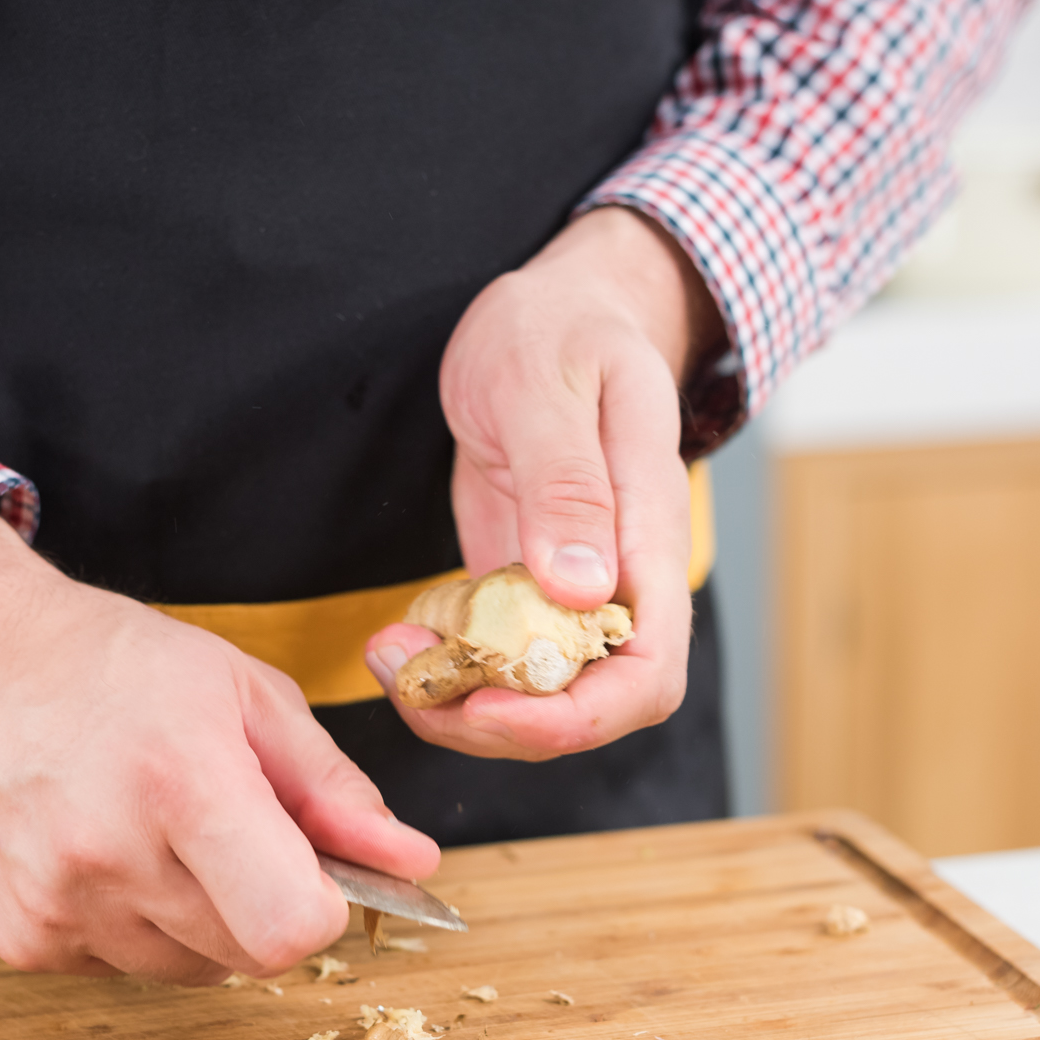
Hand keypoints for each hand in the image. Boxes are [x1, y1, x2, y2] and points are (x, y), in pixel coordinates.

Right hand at [0, 511, 439, 980]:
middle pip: (250, 956)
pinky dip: (139, 926)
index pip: (292, 927)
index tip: (311, 865)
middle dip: (268, 905)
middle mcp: (110, 855)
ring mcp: (57, 906)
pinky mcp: (21, 940)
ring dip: (204, 919)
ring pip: (192, 970)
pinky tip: (110, 852)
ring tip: (162, 832)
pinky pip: (125, 968)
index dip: (323, 906)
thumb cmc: (108, 663)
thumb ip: (332, 788)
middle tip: (233, 831)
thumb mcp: (243, 692)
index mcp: (182, 781)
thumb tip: (411, 862)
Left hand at [364, 205, 724, 759]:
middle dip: (503, 726)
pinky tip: (398, 640)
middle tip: (414, 688)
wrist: (553, 313)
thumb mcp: (552, 386)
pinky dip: (447, 671)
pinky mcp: (525, 589)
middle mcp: (620, 579)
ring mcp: (572, 590)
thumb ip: (569, 485)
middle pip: (591, 706)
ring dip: (462, 704)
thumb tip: (579, 586)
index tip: (492, 704)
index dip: (577, 717)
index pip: (648, 672)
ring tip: (392, 659)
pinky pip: (498, 661)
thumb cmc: (562, 330)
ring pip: (538, 696)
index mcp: (647, 534)